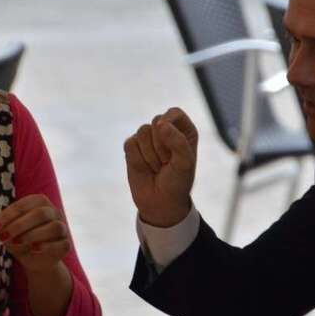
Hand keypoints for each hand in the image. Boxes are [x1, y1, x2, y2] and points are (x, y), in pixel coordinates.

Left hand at [0, 194, 69, 272]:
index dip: (7, 215)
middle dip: (18, 225)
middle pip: (40, 214)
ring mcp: (62, 227)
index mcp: (39, 202)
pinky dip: (46, 246)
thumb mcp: (9, 232)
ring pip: (53, 227)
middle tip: (2, 236)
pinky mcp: (66, 244)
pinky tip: (33, 249)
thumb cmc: (21, 240)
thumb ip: (3, 227)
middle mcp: (53, 212)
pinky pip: (60, 243)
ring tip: (17, 243)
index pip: (23, 204)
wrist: (36, 260)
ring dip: (32, 235)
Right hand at [123, 107, 197, 226]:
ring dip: (150, 155)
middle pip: (156, 121)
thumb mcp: (185, 162)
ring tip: (157, 167)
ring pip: (142, 132)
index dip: (169, 124)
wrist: (161, 202)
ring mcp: (147, 138)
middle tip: (167, 163)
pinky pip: (130, 144)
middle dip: (161, 146)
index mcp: (183, 130)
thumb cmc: (178, 181)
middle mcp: (166, 131)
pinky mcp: (132, 147)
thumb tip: (160, 124)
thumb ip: (177, 141)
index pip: (174, 113)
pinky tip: (145, 168)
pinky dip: (138, 159)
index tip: (171, 139)